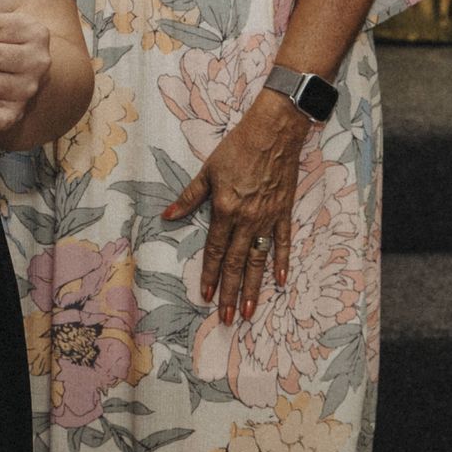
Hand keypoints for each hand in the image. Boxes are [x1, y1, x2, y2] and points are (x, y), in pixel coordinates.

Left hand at [163, 89, 314, 323]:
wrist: (273, 133)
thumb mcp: (207, 171)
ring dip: (255, 287)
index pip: (216, 250)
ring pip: (260, 260)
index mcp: (226, 209)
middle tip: (229, 318)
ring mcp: (269, 218)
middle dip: (232, 292)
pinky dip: (282, 262)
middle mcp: (248, 219)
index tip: (207, 296)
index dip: (211, 274)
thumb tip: (167, 216)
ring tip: (251, 311)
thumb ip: (189, 198)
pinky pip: (283, 243)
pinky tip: (281, 282)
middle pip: (238, 262)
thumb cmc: (237, 148)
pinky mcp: (284, 212)